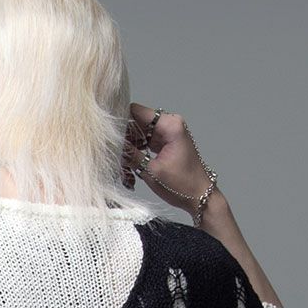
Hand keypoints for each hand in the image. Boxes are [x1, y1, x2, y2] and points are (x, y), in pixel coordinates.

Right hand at [120, 103, 220, 217]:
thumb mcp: (151, 170)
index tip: (108, 136)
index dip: (120, 121)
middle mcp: (169, 124)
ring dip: (129, 147)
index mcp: (169, 125)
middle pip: (136, 122)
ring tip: (124, 164)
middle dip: (124, 138)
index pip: (136, 111)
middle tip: (116, 155)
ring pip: (139, 133)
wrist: (199, 196)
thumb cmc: (182, 185)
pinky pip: (145, 141)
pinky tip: (131, 165)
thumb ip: (131, 154)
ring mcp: (167, 133)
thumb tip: (112, 143)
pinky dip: (137, 151)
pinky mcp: (165, 142)